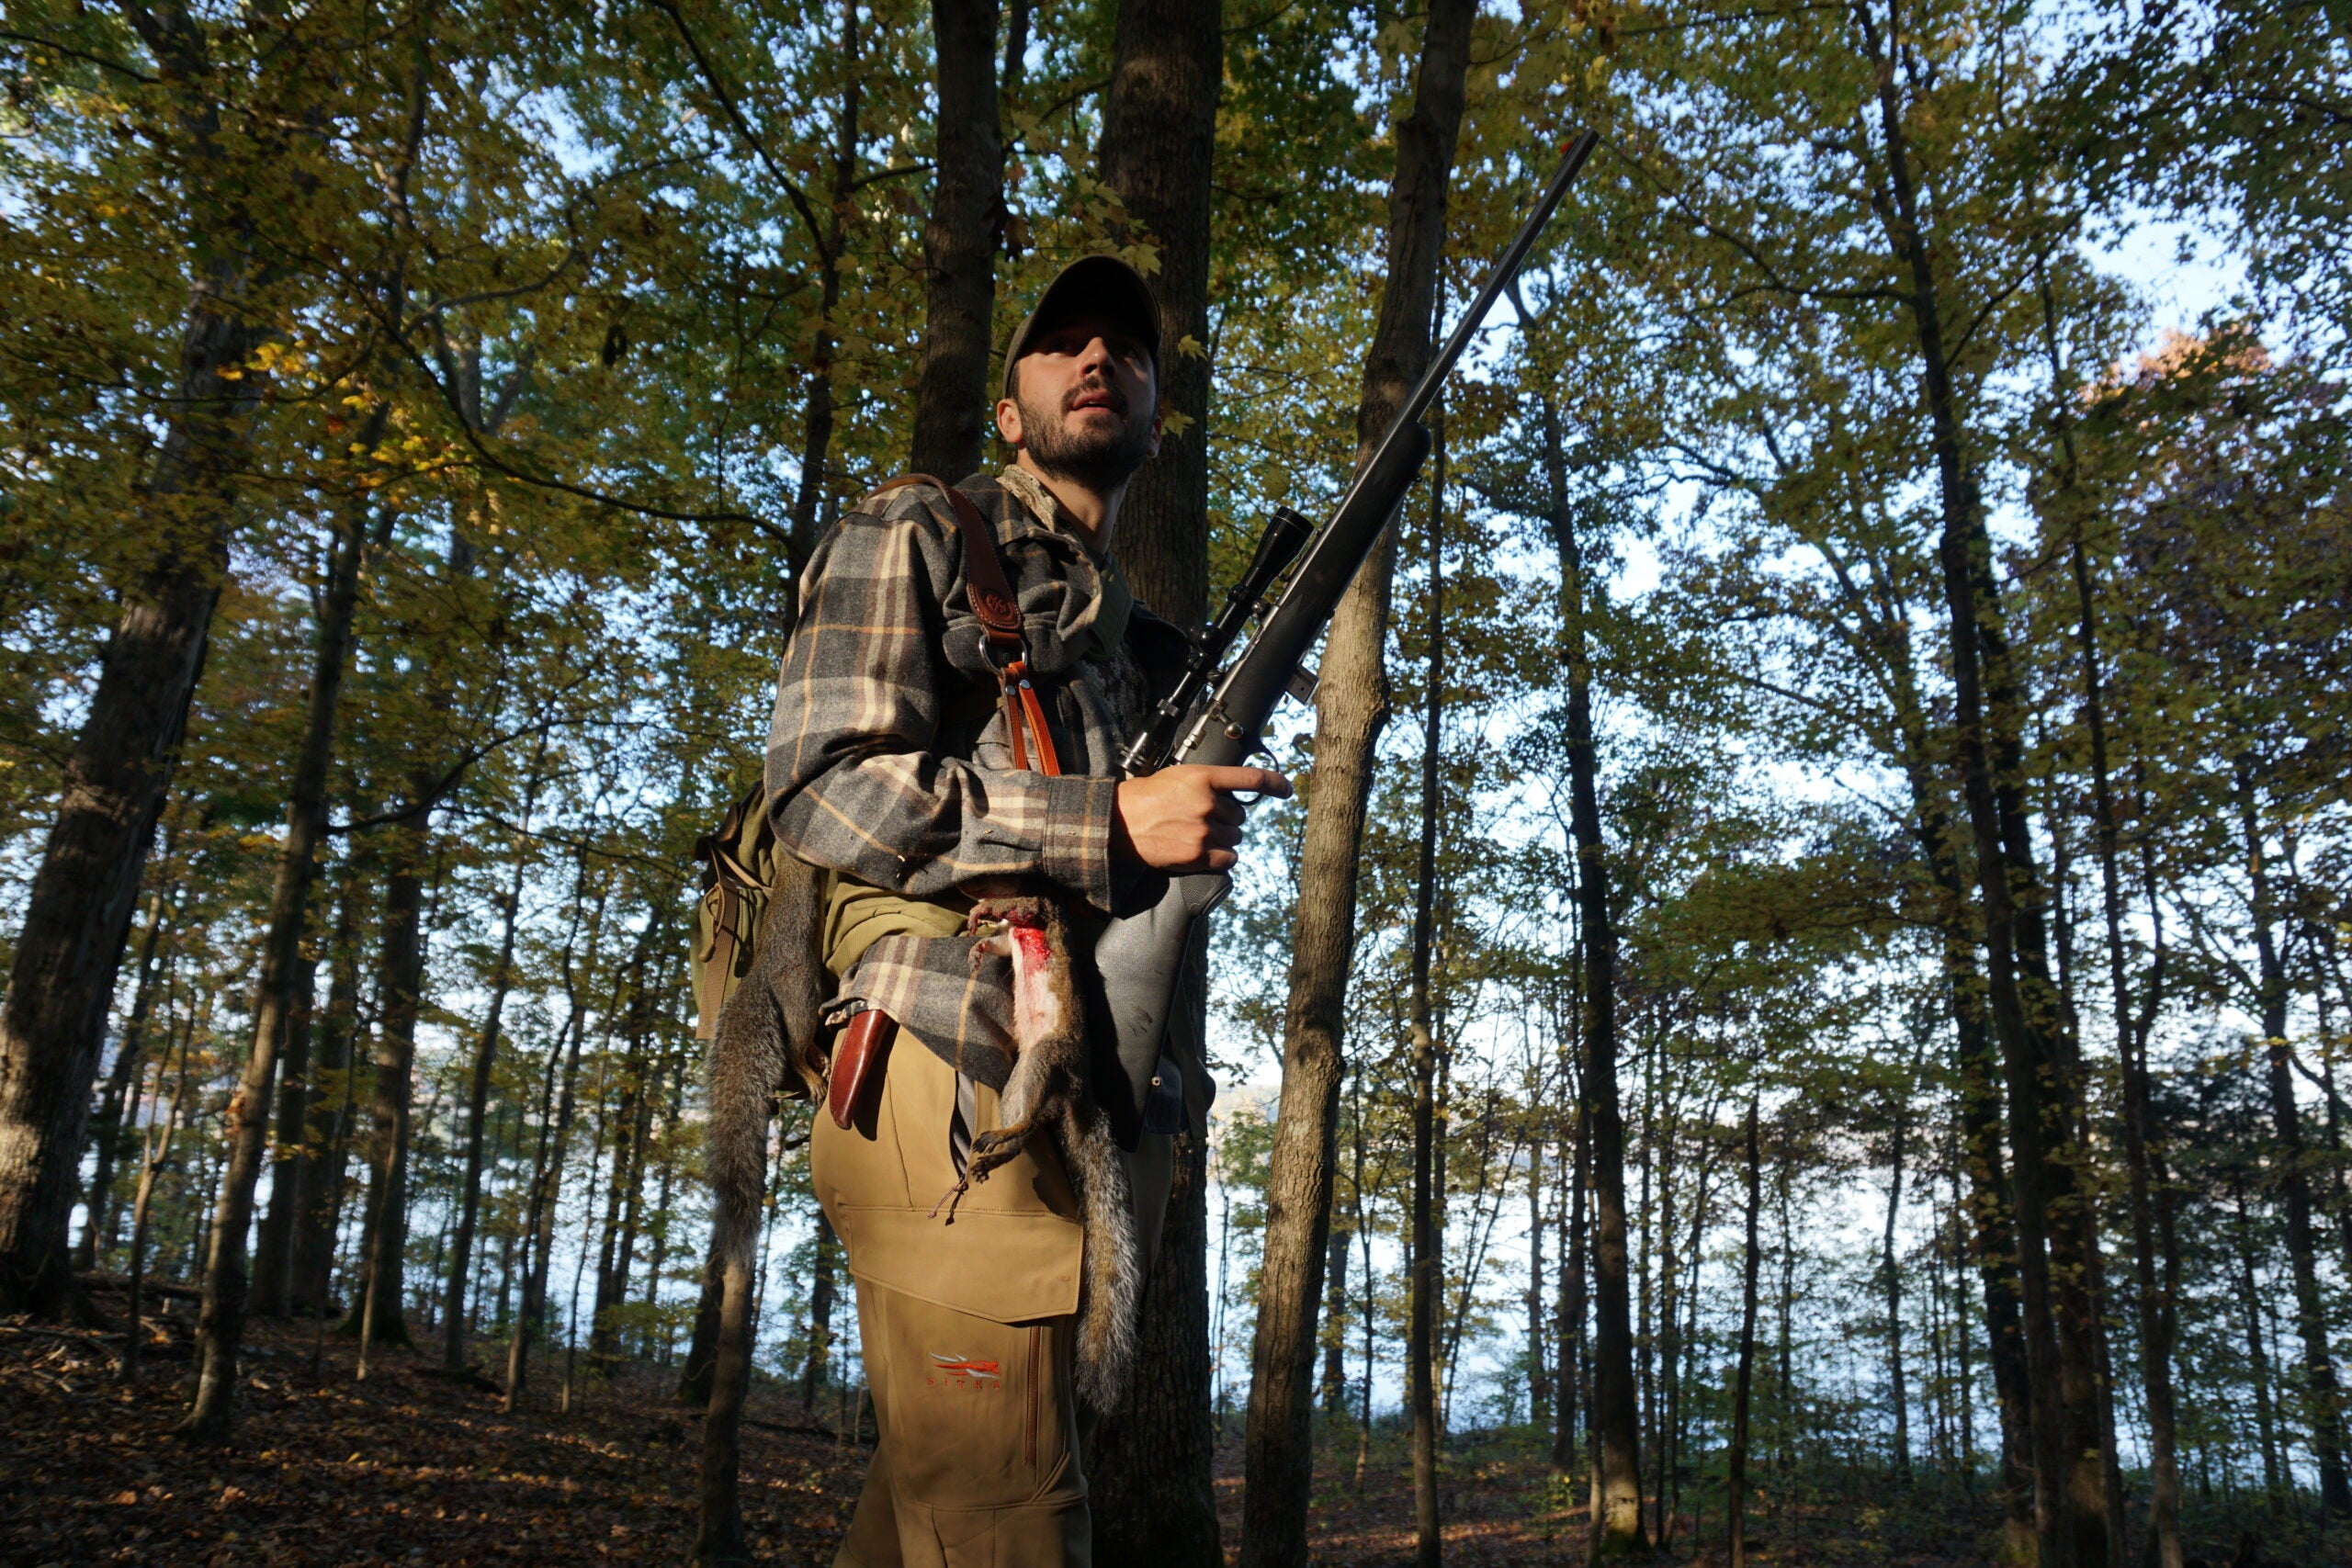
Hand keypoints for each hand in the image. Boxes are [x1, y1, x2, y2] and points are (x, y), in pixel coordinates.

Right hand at [1111, 765, 1292, 872]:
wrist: (1119, 823)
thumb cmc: (1145, 797)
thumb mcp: (1177, 777)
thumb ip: (1207, 782)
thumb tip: (1232, 792)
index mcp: (1203, 777)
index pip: (1250, 778)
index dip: (1274, 783)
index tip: (1286, 789)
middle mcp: (1207, 803)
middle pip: (1240, 814)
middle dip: (1228, 818)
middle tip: (1203, 819)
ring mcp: (1204, 830)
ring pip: (1235, 837)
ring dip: (1223, 838)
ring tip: (1198, 835)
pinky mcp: (1198, 855)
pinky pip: (1228, 859)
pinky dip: (1221, 858)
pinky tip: (1203, 852)